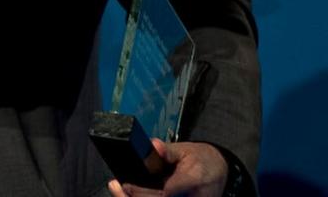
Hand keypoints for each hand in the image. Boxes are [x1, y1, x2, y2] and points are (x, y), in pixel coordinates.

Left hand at [106, 138, 229, 196]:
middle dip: (136, 196)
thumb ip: (168, 150)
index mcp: (194, 179)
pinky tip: (130, 193)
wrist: (219, 172)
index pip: (167, 192)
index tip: (125, 184)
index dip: (142, 191)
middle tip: (116, 186)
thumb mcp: (186, 150)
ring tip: (119, 189)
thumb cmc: (201, 160)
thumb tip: (153, 145)